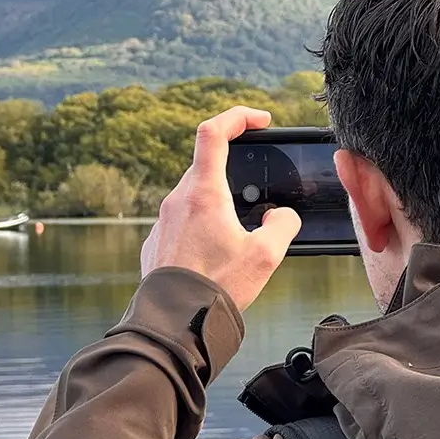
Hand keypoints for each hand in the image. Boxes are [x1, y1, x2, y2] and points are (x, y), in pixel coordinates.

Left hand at [140, 107, 300, 311]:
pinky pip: (181, 224)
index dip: (238, 117)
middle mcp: (177, 200)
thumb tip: (280, 217)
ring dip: (217, 205)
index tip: (259, 122)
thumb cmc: (219, 286)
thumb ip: (283, 224)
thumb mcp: (267, 255)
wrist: (177, 321)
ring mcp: (162, 222)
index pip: (214, 131)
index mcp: (204, 192)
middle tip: (256, 195)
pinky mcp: (156, 243)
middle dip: (234, 173)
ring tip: (237, 236)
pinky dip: (201, 228)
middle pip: (206, 167)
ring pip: (193, 197)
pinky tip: (215, 256)